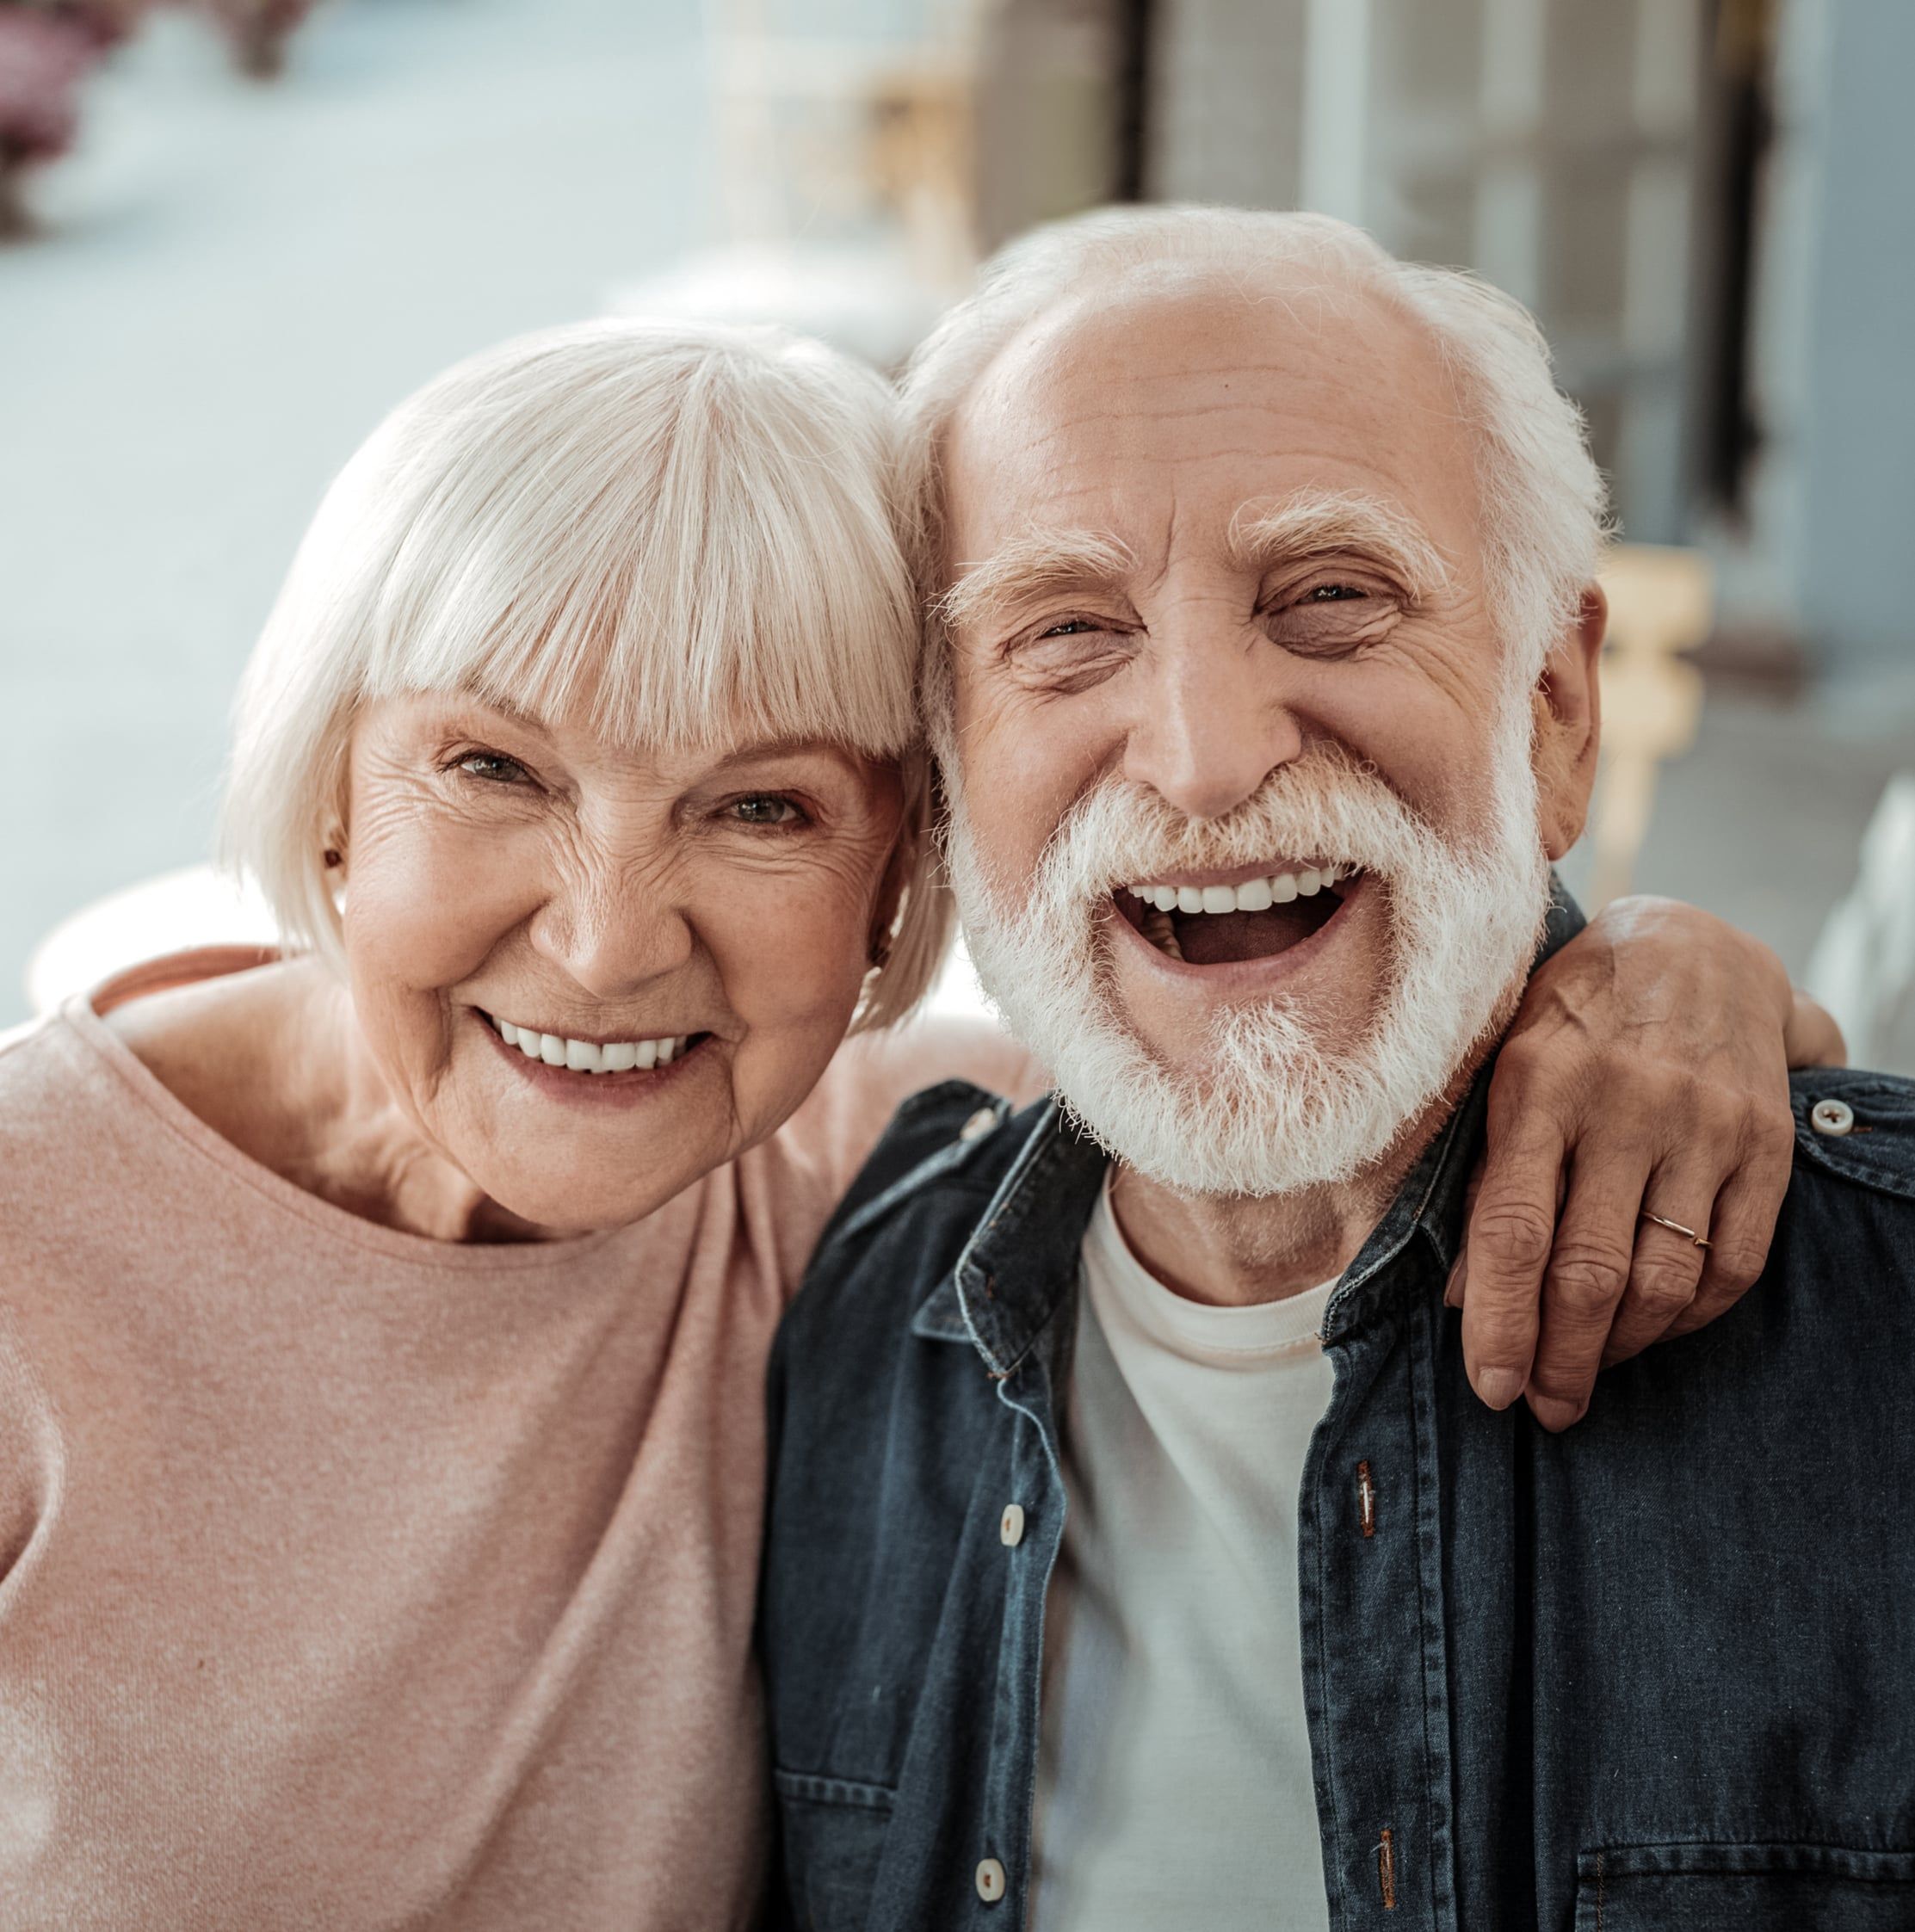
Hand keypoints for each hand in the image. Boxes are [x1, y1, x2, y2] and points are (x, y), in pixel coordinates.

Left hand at [1450, 896, 1842, 1430]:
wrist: (1693, 948)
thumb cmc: (1572, 1020)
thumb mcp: (1505, 1069)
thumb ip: (1484, 1176)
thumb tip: (1461, 1296)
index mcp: (1539, 1083)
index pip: (1512, 1228)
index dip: (1499, 1321)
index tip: (1490, 1387)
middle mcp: (1626, 1105)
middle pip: (1589, 1270)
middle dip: (1561, 1358)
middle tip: (1543, 1406)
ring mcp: (1704, 1125)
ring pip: (1664, 1279)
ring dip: (1620, 1349)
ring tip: (1587, 1374)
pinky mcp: (1765, 1145)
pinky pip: (1733, 1265)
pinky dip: (1689, 1319)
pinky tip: (1651, 1331)